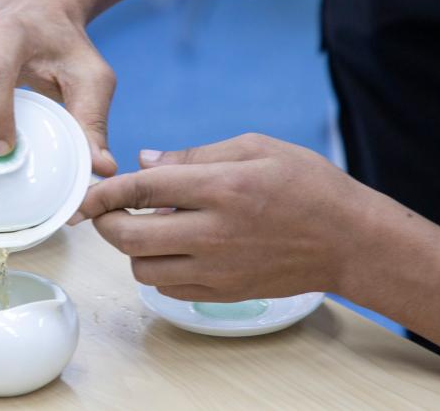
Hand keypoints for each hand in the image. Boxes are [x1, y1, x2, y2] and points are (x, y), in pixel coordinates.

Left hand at [69, 133, 371, 300]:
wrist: (351, 240)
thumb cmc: (307, 184)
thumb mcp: (255, 147)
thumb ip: (194, 156)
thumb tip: (144, 160)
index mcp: (221, 187)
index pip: (142, 189)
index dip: (105, 190)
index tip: (89, 191)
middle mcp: (214, 232)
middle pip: (130, 236)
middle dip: (104, 222)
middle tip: (106, 211)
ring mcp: (219, 268)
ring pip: (143, 268)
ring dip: (131, 248)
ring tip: (145, 227)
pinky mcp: (225, 293)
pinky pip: (169, 289)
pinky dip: (157, 271)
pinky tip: (171, 250)